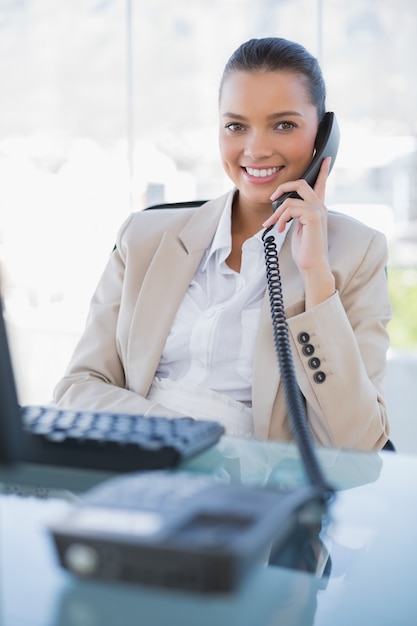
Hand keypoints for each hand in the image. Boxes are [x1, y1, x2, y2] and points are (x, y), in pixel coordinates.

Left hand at [262, 157, 335, 307]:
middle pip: (301, 183)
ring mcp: (318, 210)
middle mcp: (320, 207)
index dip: (322, 170)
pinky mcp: (313, 216)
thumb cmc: (305, 251)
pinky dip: (281, 218)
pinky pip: (290, 208)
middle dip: (283, 187)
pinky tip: (281, 229)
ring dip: (276, 213)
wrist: (313, 265)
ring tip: (271, 225)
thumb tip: (284, 210)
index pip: (321, 185)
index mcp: (318, 208)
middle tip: (272, 198)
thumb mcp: (298, 229)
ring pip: (290, 199)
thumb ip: (295, 216)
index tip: (325, 158)